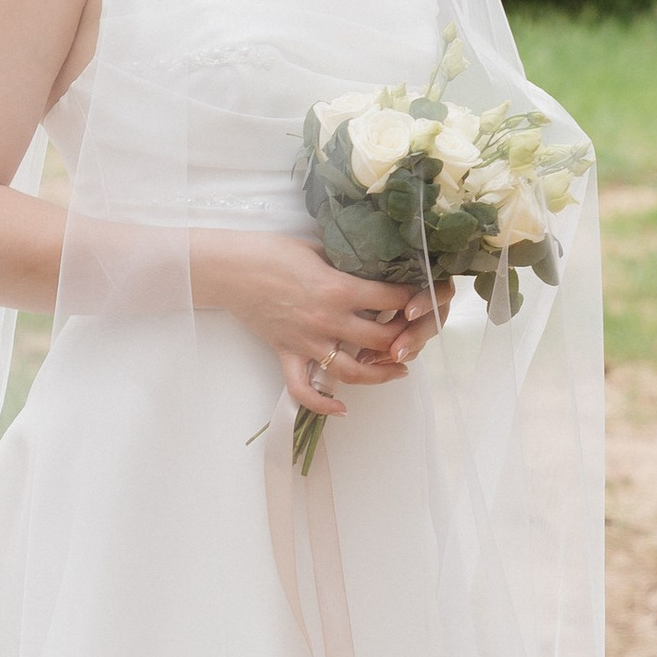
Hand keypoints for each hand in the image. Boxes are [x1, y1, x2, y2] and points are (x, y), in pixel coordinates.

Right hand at [193, 232, 444, 429]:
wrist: (231, 269)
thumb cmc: (273, 251)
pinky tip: (342, 408)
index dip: (414, 300)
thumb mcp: (320, 248)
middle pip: (382, 341)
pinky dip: (324, 404)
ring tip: (400, 370)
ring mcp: (308, 342)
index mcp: (340, 289)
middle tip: (416, 334)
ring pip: (355, 372)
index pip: (392, 301)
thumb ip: (349, 264)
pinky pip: (305, 390)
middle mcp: (329, 320)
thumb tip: (376, 267)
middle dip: (406, 339)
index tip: (424, 297)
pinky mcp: (287, 354)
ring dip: (382, 375)